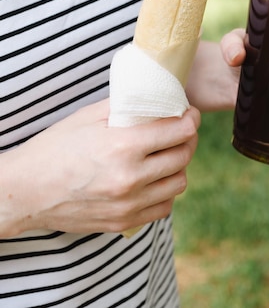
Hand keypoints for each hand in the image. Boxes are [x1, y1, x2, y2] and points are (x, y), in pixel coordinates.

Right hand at [0, 101, 199, 236]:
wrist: (27, 190)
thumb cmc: (55, 148)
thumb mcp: (89, 117)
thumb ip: (126, 107)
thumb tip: (154, 98)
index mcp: (123, 145)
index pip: (179, 131)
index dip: (190, 119)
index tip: (190, 113)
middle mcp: (130, 177)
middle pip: (183, 156)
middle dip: (188, 139)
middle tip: (182, 131)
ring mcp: (128, 204)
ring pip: (178, 183)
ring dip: (178, 166)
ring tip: (167, 154)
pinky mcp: (124, 221)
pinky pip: (163, 207)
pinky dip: (165, 191)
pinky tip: (155, 179)